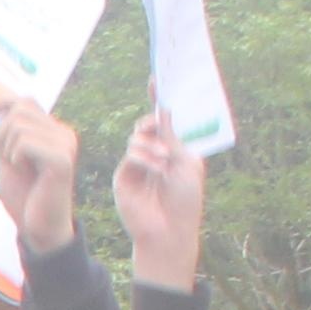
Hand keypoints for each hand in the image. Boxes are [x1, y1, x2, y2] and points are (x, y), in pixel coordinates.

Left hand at [0, 100, 79, 255]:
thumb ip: (9, 132)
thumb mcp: (10, 156)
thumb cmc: (24, 195)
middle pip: (20, 111)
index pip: (27, 101)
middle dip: (2, 133)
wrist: (37, 227)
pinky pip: (25, 142)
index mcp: (54, 132)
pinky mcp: (61, 160)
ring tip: (18, 168)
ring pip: (19, 126)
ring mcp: (65, 145)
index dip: (3, 101)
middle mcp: (64, 134)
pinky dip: (15, 157)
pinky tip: (23, 172)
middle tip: (8, 159)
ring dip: (7, 148)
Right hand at [110, 111, 206, 289]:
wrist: (170, 230)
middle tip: (159, 125)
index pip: (164, 121)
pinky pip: (131, 154)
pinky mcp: (124, 177)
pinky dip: (144, 157)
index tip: (157, 79)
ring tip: (165, 161)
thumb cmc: (186, 200)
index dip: (159, 100)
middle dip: (152, 121)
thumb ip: (173, 137)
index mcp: (173, 150)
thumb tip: (163, 110)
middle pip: (146, 125)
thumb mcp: (186, 163)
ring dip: (152, 145)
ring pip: (137, 138)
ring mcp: (137, 166)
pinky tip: (156, 167)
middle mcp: (154, 155)